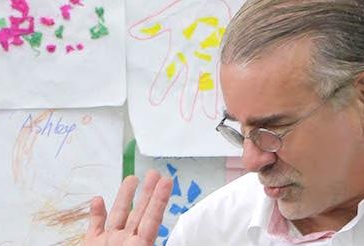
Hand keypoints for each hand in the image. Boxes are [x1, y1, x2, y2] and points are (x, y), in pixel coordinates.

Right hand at [66, 171, 204, 245]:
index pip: (152, 220)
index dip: (158, 201)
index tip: (166, 182)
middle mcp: (125, 244)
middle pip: (138, 213)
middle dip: (146, 194)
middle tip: (154, 173)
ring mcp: (107, 245)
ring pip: (118, 215)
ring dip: (124, 197)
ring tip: (131, 178)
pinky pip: (94, 225)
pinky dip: (96, 213)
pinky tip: (99, 199)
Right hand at [129, 1, 234, 119]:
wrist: (212, 5)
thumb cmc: (192, 10)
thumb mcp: (171, 18)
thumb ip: (155, 26)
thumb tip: (137, 31)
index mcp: (179, 52)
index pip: (168, 74)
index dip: (161, 87)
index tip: (154, 101)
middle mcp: (192, 60)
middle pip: (188, 84)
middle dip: (186, 101)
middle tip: (184, 117)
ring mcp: (206, 60)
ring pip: (205, 84)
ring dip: (206, 99)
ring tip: (210, 114)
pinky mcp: (219, 56)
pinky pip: (220, 75)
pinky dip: (222, 86)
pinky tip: (226, 98)